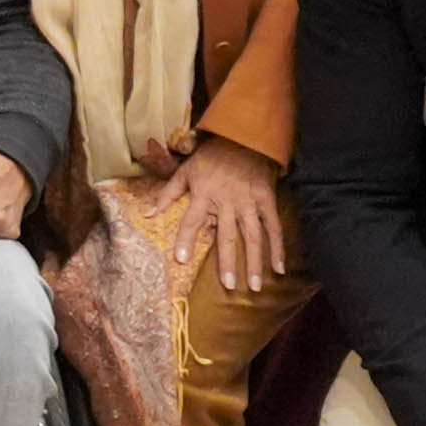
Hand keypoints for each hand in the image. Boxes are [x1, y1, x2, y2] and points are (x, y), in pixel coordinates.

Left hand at [166, 134, 287, 294]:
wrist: (242, 139)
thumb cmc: (209, 159)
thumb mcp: (184, 172)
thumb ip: (166, 196)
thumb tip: (146, 216)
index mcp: (203, 195)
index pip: (191, 221)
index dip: (186, 240)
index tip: (181, 260)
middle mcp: (227, 202)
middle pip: (227, 236)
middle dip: (228, 262)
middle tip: (230, 287)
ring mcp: (249, 203)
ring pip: (253, 236)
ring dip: (254, 262)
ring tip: (255, 287)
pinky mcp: (267, 202)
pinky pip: (274, 228)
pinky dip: (278, 248)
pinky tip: (279, 269)